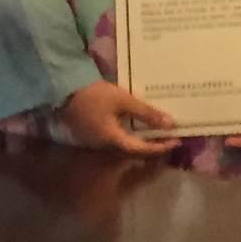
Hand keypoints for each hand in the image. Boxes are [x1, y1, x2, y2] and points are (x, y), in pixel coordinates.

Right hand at [61, 79, 180, 157]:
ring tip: (158, 131)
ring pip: (125, 145)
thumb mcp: (123, 101)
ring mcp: (97, 141)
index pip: (142, 150)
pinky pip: (117, 138)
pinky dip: (132, 134)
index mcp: (113, 141)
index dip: (161, 147)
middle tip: (170, 137)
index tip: (177, 140)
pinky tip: (138, 125)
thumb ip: (146, 113)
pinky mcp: (93, 133)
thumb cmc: (95, 95)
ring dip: (142, 140)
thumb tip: (170, 124)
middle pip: (134, 151)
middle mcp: (105, 146)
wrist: (63, 90)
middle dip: (153, 146)